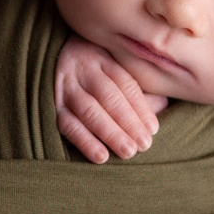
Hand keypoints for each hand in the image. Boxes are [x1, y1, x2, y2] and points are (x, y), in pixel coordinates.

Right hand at [55, 38, 167, 162]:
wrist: (51, 58)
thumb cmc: (94, 70)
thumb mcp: (114, 67)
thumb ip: (134, 87)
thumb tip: (162, 106)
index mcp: (103, 57)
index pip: (125, 83)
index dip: (140, 107)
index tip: (153, 129)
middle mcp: (83, 69)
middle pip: (109, 96)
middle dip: (128, 122)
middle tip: (144, 144)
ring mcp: (65, 87)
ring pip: (89, 111)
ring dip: (110, 133)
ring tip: (128, 152)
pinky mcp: (51, 105)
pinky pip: (67, 125)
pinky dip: (85, 141)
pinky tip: (101, 156)